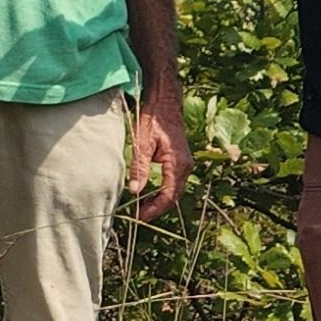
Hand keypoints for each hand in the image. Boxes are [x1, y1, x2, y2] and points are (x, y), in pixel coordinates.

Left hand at [130, 93, 189, 209]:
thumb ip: (139, 168)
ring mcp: (185, 164)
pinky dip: (163, 192)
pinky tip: (149, 195)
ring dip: (159, 201)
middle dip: (157, 208)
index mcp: (178, 163)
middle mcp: (186, 166)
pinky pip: (174, 183)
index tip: (140, 216)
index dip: (155, 209)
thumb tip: (134, 191)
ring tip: (141, 208)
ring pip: (174, 191)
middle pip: (173, 197)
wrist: (165, 104)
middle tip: (138, 215)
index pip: (169, 195)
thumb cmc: (153, 119)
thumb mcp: (142, 143)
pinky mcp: (181, 162)